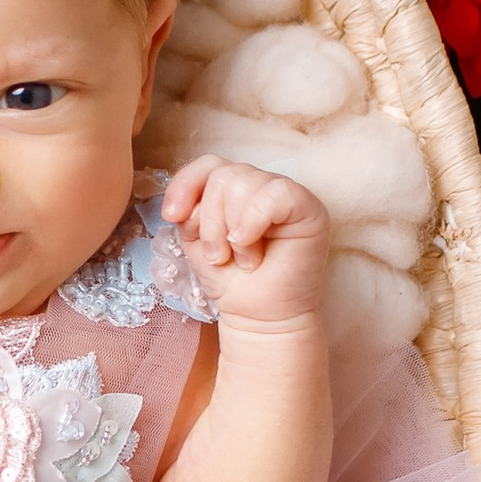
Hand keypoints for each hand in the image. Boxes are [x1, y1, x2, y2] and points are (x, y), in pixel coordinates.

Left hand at [161, 158, 329, 323]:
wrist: (259, 316)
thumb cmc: (231, 279)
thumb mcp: (196, 242)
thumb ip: (189, 213)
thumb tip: (185, 204)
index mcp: (232, 188)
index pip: (208, 164)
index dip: (185, 185)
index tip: (172, 216)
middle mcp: (259, 184)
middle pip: (222, 176)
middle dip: (210, 222)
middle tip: (219, 256)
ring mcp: (284, 193)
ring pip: (243, 183)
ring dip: (232, 230)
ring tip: (243, 259)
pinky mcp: (308, 206)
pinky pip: (275, 193)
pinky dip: (253, 221)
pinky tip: (251, 248)